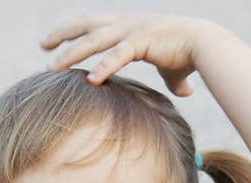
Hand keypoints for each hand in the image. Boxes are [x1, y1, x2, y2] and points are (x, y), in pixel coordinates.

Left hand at [40, 12, 212, 96]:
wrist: (207, 44)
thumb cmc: (190, 55)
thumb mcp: (175, 68)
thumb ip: (173, 79)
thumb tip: (185, 92)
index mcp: (128, 24)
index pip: (93, 24)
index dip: (73, 31)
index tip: (53, 41)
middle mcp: (127, 22)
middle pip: (86, 25)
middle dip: (62, 34)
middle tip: (43, 46)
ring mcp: (133, 30)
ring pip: (95, 40)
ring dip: (72, 53)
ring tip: (52, 67)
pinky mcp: (143, 41)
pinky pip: (118, 55)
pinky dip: (103, 67)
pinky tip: (90, 80)